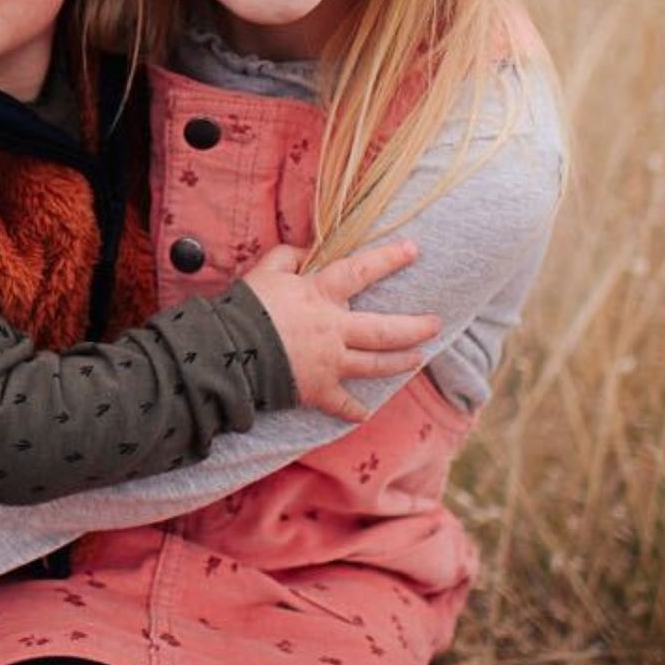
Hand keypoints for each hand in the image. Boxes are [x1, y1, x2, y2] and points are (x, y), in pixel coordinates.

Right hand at [241, 240, 437, 420]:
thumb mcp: (265, 271)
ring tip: (418, 359)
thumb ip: (288, 256)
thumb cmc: (246, 308)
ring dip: (400, 363)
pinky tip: (365, 413)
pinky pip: (343, 404)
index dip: (389, 259)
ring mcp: (330, 364)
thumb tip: (307, 252)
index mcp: (321, 295)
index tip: (413, 250)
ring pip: (376, 365)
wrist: (228, 353)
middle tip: (436, 324)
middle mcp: (334, 330)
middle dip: (415, 327)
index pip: (362, 271)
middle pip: (385, 331)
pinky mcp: (319, 391)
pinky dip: (355, 410)